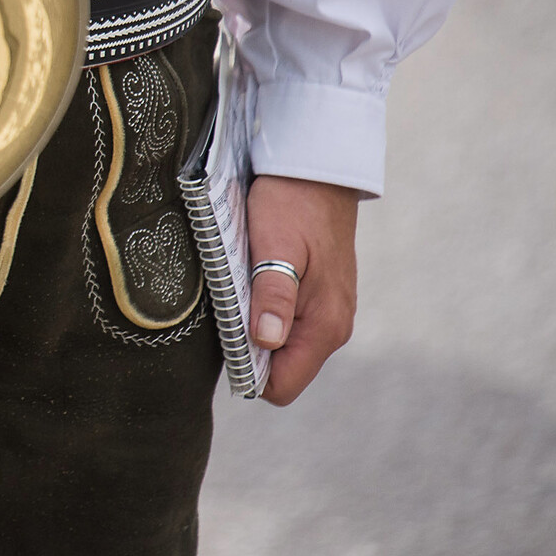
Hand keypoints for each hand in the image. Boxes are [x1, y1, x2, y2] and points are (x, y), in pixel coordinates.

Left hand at [246, 175, 359, 404]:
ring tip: (237, 289)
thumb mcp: (275, 246)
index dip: (247, 372)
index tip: (223, 339)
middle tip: (225, 307)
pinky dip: (263, 310)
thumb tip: (265, 341)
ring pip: (281, 345)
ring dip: (253, 326)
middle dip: (247, 349)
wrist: (317, 170)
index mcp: (325, 326)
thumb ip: (272, 296)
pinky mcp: (319, 296)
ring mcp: (328, 312)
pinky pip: (287, 322)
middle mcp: (332, 327)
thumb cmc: (292, 205)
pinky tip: (250, 281)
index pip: (282, 385)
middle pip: (280, 368)